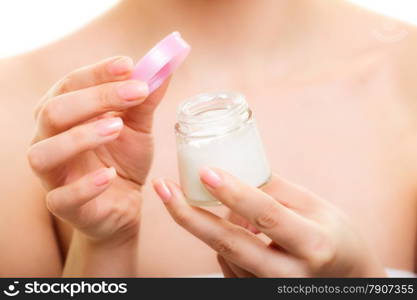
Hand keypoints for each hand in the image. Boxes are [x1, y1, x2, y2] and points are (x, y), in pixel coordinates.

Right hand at [28, 56, 168, 243]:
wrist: (123, 202)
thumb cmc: (124, 159)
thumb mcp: (138, 127)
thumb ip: (145, 100)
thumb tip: (165, 66)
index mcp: (64, 113)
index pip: (70, 84)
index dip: (97, 72)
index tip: (129, 65)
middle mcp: (48, 139)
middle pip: (52, 112)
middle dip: (94, 99)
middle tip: (136, 93)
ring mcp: (52, 174)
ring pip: (44, 152)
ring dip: (81, 137)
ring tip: (117, 128)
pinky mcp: (62, 205)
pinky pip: (61, 197)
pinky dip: (86, 185)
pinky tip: (111, 175)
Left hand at [153, 167, 385, 276]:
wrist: (344, 278)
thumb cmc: (333, 237)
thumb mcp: (315, 206)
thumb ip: (274, 189)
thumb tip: (234, 168)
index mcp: (313, 244)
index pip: (267, 215)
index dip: (234, 193)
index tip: (205, 172)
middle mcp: (289, 275)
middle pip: (230, 244)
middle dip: (191, 216)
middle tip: (165, 189)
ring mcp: (269, 290)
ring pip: (225, 253)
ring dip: (212, 224)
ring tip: (225, 204)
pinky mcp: (255, 294)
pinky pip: (226, 265)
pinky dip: (223, 242)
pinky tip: (238, 229)